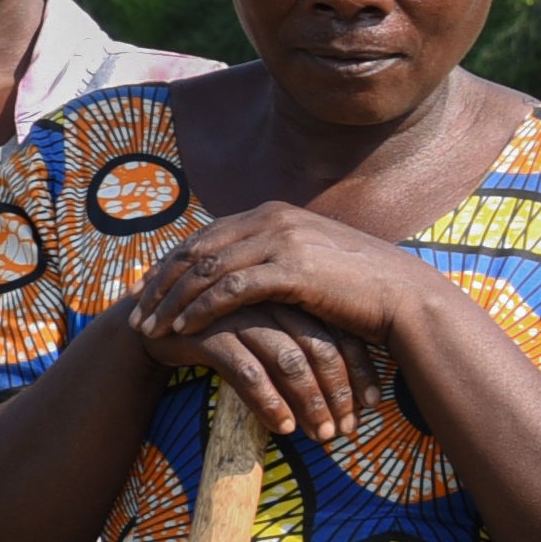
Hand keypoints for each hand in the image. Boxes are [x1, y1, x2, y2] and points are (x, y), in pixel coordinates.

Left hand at [114, 204, 418, 441]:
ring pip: (206, 269)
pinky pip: (231, 290)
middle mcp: (272, 217)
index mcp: (271, 212)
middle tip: (135, 312)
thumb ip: (271, 258)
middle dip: (160, 283)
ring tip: (151, 328)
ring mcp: (282, 240)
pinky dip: (201, 309)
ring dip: (172, 300)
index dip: (169, 265)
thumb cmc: (356, 288)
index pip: (203, 237)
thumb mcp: (307, 262)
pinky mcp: (292, 269)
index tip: (144, 291)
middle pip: (195, 250)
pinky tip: (184, 329)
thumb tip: (237, 275)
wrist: (405, 298)